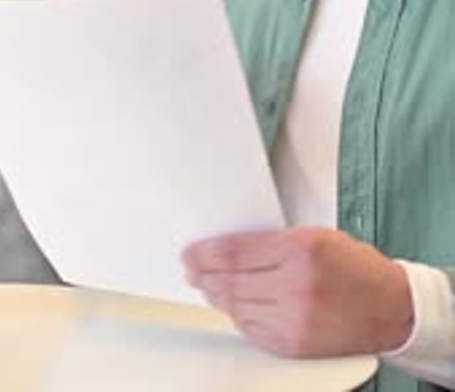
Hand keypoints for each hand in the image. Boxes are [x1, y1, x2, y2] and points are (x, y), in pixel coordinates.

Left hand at [182, 227, 413, 357]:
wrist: (390, 308)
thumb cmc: (355, 266)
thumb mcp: (316, 236)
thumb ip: (274, 242)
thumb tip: (230, 250)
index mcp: (300, 249)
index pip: (237, 251)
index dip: (207, 252)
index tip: (191, 251)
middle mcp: (295, 285)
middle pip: (232, 281)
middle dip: (205, 273)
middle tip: (190, 267)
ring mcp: (294, 319)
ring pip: (238, 307)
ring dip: (217, 295)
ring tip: (207, 285)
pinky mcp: (294, 345)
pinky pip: (252, 330)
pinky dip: (238, 316)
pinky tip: (231, 306)